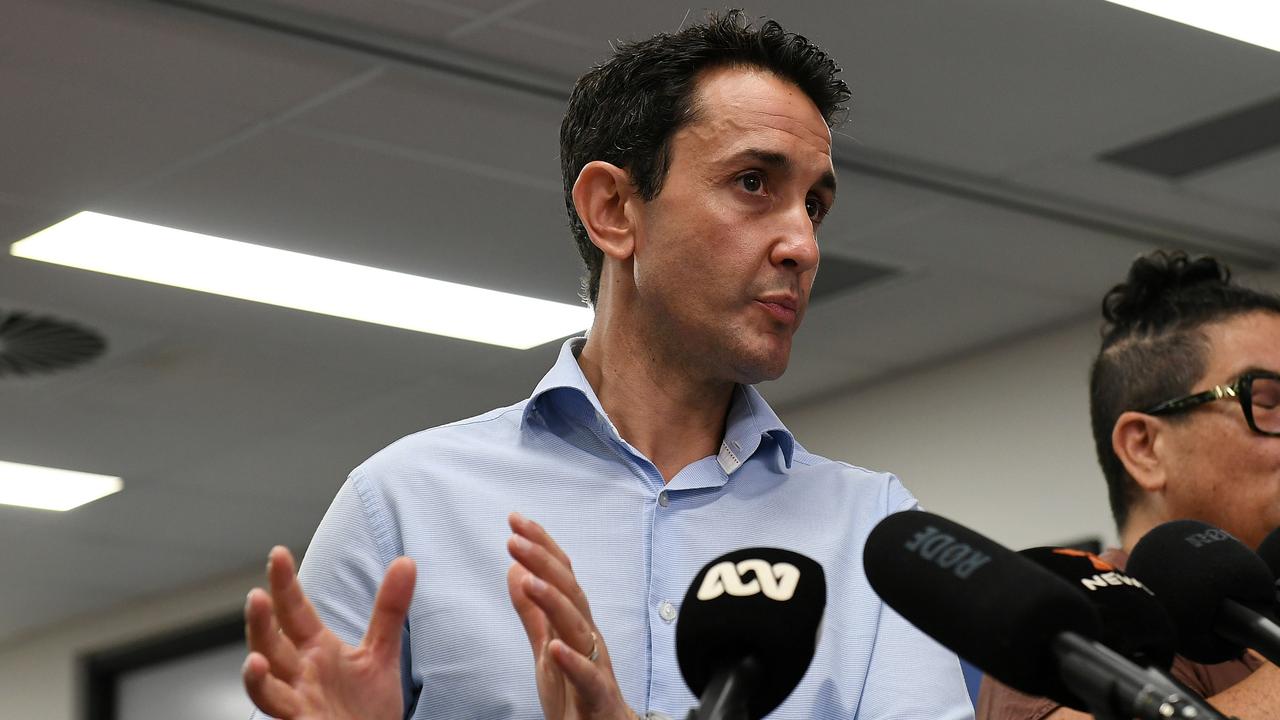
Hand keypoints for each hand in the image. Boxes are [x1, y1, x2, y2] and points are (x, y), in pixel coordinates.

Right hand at [242, 546, 414, 719]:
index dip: (285, 584)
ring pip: (266, 688)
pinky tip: (266, 690)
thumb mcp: (381, 652)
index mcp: (314, 649)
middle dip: (261, 623)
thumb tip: (406, 561)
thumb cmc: (368, 704)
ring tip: (253, 660)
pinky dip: (272, 700)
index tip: (278, 553)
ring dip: (255, 676)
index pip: (294, 612)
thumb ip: (389, 609)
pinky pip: (282, 716)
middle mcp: (299, 674)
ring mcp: (297, 704)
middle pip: (271, 646)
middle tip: (257, 595)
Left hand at [506, 513, 634, 719]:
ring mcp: (596, 666)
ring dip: (554, 601)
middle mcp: (588, 637)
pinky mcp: (599, 698)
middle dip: (544, 562)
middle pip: (570, 592)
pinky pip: (588, 678)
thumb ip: (533, 613)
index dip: (541, 546)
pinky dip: (572, 661)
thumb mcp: (547, 649)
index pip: (560, 576)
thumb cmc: (578, 694)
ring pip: (578, 627)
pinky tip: (554, 647)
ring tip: (530, 580)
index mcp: (575, 623)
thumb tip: (517, 570)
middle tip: (516, 537)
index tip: (516, 520)